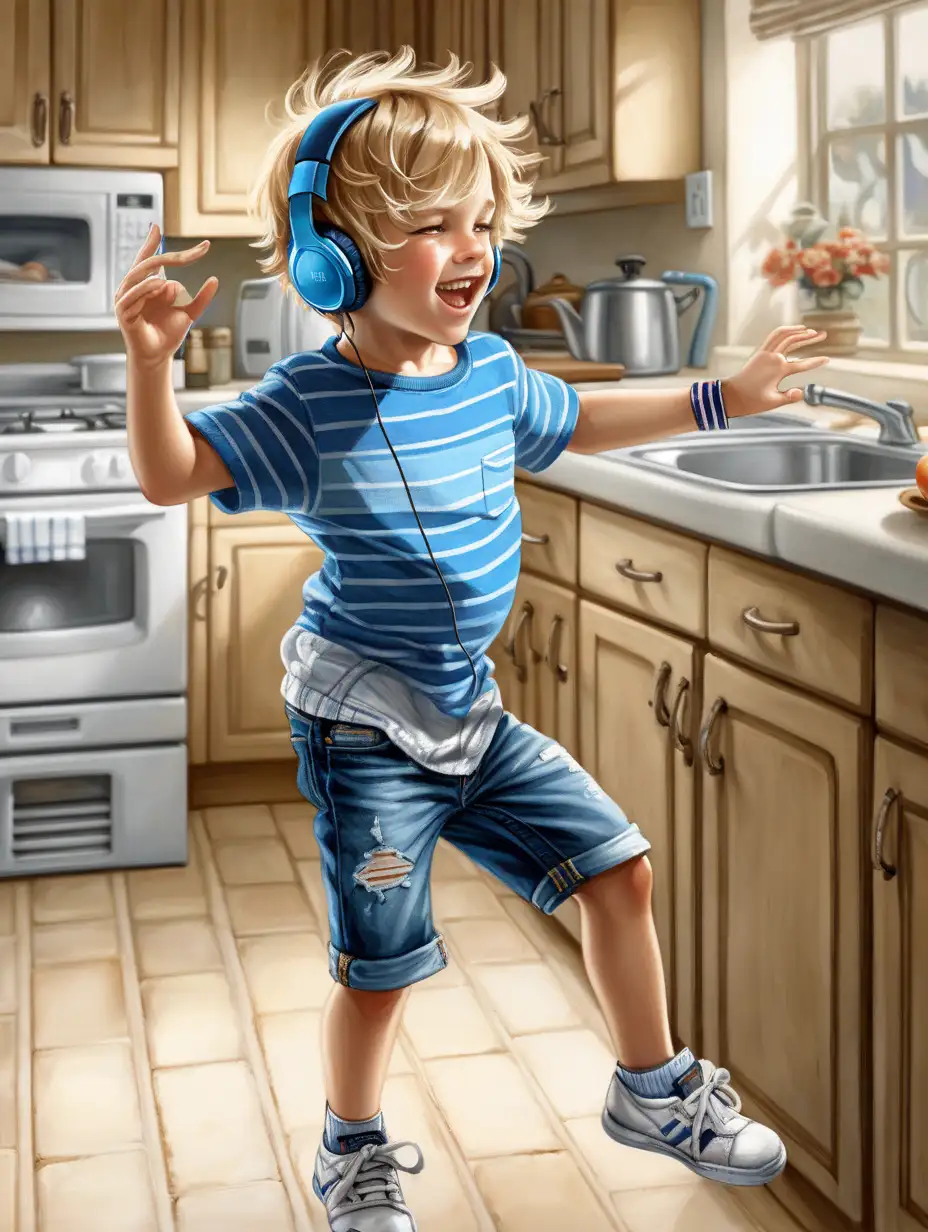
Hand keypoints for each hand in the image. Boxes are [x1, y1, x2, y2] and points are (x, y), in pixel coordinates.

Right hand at [114, 224, 217, 368]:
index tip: (157, 227)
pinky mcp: (123, 312)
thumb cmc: (168, 333)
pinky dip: (144, 289)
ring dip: (156, 275)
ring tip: (171, 284)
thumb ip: (201, 297)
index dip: (152, 243)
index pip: (148, 259)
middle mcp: (133, 288)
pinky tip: (158, 285)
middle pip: (147, 264)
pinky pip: (131, 295)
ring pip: (138, 277)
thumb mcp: (189, 312)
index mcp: (147, 284)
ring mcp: (125, 299)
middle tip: (193, 254)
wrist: (158, 356)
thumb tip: (214, 279)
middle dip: (168, 257)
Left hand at [722, 326, 829, 418]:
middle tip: (824, 334)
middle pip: (796, 342)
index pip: (803, 364)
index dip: (816, 362)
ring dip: (798, 331)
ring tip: (810, 330)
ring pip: (785, 335)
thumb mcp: (773, 402)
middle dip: (811, 338)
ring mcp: (766, 353)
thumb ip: (789, 397)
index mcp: (779, 370)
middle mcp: (773, 357)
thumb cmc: (750, 401)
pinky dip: (784, 331)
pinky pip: (773, 336)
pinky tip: (792, 331)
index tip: (827, 360)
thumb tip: (802, 393)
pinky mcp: (759, 352)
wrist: (731, 395)